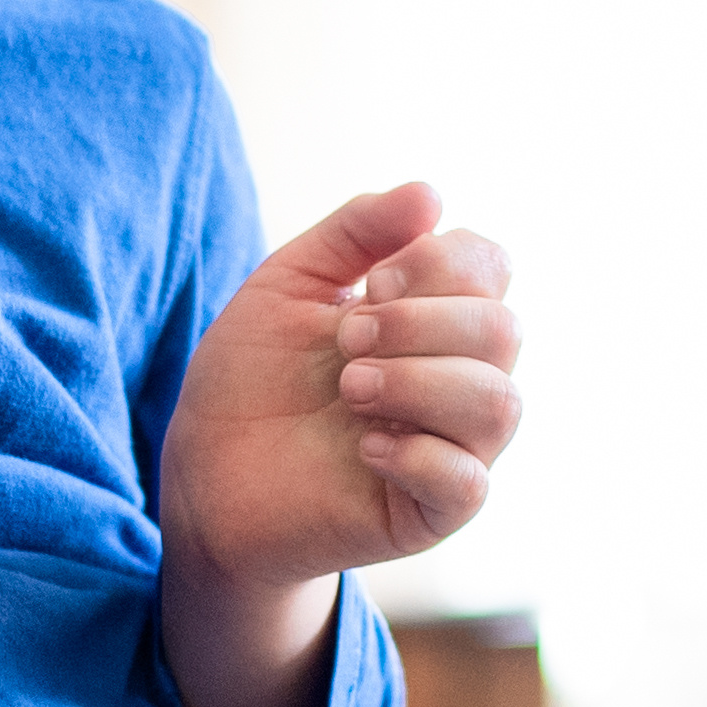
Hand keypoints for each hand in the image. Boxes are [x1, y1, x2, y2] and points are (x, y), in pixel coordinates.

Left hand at [158, 181, 521, 596]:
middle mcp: (456, 379)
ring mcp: (449, 448)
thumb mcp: (289, 284)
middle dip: (419, 324)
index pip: (491, 267)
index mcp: (432, 318)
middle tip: (345, 343)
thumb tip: (432, 194)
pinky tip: (365, 448)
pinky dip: (418, 455)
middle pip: (503, 330)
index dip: (440, 263)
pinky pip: (469, 483)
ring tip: (350, 389)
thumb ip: (356, 232)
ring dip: (419, 383)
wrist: (203, 473)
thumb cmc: (251, 379)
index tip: (371, 284)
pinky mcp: (428, 513)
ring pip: (500, 404)